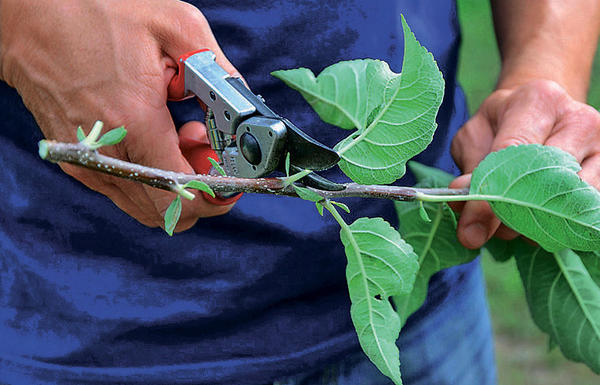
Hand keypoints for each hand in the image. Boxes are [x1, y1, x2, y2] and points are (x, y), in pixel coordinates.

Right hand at [0, 0, 240, 230]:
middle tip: (209, 154)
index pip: (184, 192)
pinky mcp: (79, 161)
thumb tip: (244, 110)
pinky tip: (157, 140)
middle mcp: (107, 153)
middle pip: (168, 210)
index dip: (218, 194)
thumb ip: (218, 73)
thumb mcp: (175, 27)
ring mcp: (89, 162)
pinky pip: (127, 190)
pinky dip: (151, 179)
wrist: (32, 16)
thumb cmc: (98, 14)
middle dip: (201, 192)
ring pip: (147, 206)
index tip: (234, 181)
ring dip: (176, 186)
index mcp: (135, 121)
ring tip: (182, 140)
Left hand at [450, 79, 599, 248]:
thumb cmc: (501, 124)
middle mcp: (579, 121)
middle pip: (548, 182)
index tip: (469, 230)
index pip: (514, 153)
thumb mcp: (474, 137)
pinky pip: (585, 211)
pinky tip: (533, 223)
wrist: (542, 111)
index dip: (489, 197)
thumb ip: (469, 169)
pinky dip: (554, 226)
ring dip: (534, 226)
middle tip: (483, 232)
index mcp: (538, 103)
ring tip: (507, 224)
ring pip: (570, 204)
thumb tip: (461, 204)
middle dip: (511, 216)